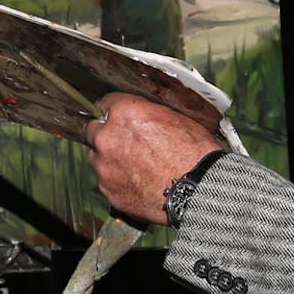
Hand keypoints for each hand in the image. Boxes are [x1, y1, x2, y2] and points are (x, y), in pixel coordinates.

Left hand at [84, 92, 220, 226]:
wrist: (198, 190)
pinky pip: (105, 181)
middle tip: (127, 144)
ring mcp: (104, 166)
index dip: (115, 112)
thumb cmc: (193, 154)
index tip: (119, 119)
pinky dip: (117, 181)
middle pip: (95, 131)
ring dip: (110, 159)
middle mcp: (108, 138)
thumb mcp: (175, 118)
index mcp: (124, 113)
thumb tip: (140, 115)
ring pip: (97, 158)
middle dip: (108, 135)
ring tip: (135, 166)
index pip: (105, 104)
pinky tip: (137, 182)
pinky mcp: (108, 190)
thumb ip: (146, 113)